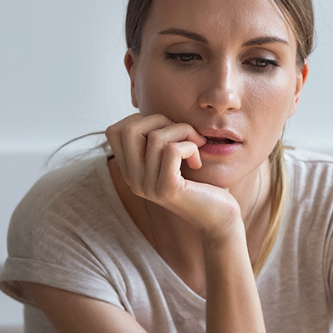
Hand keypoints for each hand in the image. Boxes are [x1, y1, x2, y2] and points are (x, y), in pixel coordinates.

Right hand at [105, 114, 241, 239]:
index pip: (114, 131)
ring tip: (197, 145)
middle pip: (130, 130)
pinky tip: (197, 161)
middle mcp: (134, 180)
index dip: (140, 119)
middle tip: (184, 133)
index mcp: (130, 171)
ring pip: (156, 137)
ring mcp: (148, 186)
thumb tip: (152, 114)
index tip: (166, 129)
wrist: (218, 218)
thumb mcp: (171, 159)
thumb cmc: (200, 183)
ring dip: (183, 131)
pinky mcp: (167, 189)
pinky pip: (172, 150)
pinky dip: (190, 146)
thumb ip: (156, 140)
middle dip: (161, 120)